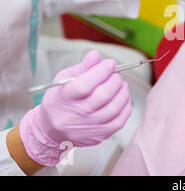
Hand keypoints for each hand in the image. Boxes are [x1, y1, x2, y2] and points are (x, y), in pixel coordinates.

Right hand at [19, 51, 131, 165]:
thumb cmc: (61, 101)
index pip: (84, 85)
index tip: (110, 63)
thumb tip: (96, 55)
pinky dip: (125, 106)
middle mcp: (76, 115)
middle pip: (103, 95)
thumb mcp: (64, 80)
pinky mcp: (100, 135)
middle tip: (116, 74)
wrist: (53, 131)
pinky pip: (120, 120)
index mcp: (63, 98)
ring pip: (114, 108)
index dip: (101, 71)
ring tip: (121, 84)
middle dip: (115, 80)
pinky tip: (122, 97)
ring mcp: (88, 127)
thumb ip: (82, 67)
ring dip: (122, 91)